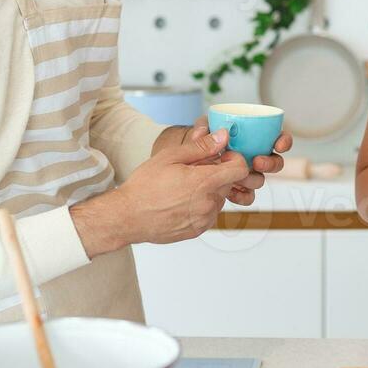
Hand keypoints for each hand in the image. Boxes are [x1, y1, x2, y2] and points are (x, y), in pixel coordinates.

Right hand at [72, 129, 250, 252]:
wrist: (128, 217)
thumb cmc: (145, 186)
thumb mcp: (171, 157)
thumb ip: (201, 147)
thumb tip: (222, 137)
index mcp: (205, 182)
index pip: (240, 169)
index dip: (234, 160)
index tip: (220, 157)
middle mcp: (209, 203)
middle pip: (228, 183)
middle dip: (216, 174)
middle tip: (192, 171)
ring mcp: (204, 219)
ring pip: (219, 198)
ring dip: (208, 191)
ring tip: (182, 188)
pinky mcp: (198, 230)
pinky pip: (208, 214)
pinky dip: (200, 206)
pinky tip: (180, 202)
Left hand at [180, 117, 283, 204]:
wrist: (186, 167)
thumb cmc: (198, 144)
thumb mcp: (200, 130)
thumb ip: (204, 128)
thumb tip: (214, 133)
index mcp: (252, 139)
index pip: (277, 138)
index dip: (283, 141)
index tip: (279, 144)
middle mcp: (253, 157)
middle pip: (275, 162)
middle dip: (271, 163)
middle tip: (257, 161)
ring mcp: (246, 174)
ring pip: (260, 180)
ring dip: (253, 179)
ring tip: (239, 178)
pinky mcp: (237, 189)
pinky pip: (248, 197)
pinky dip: (242, 196)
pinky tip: (231, 193)